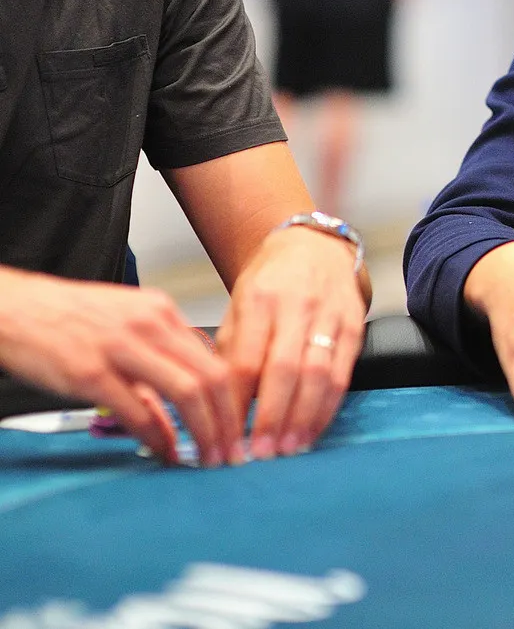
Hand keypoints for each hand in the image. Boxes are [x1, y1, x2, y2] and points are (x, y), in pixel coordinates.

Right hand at [0, 269, 241, 466]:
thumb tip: (179, 406)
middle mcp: (150, 326)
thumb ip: (158, 357)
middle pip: (212, 378)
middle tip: (232, 452)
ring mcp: (122, 348)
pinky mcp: (90, 373)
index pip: (217, 359)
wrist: (13, 308)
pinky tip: (164, 451)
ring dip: (204, 431)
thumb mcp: (126, 322)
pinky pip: (137, 411)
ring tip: (207, 457)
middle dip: (228, 422)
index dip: (235, 400)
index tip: (240, 427)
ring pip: (186, 393)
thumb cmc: (69, 318)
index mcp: (162, 312)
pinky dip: (157, 436)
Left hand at [214, 225, 367, 459]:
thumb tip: (216, 407)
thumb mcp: (237, 306)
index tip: (226, 435)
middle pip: (285, 369)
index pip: (245, 359)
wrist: (313, 246)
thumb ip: (230, 351)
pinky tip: (314, 429)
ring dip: (304, 417)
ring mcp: (329, 315)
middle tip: (261, 453)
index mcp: (258, 300)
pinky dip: (329, 406)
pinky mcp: (354, 325)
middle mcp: (296, 305)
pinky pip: (343, 372)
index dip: (236, 402)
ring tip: (289, 448)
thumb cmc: (269, 282)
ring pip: (319, 373)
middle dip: (273, 416)